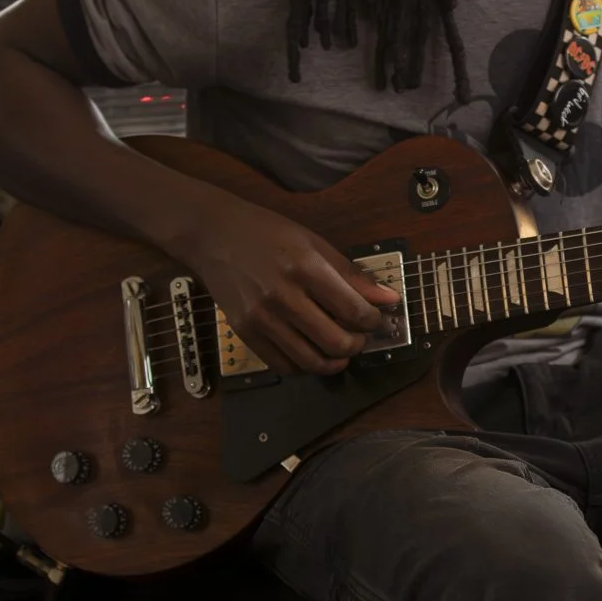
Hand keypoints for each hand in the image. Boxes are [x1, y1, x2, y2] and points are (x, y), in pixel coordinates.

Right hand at [185, 194, 400, 375]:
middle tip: (359, 339)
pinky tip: (312, 353)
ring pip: (310, 361)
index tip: (377, 320)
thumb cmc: (267, 233)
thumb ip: (351, 274)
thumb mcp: (314, 243)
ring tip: (340, 352)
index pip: (352, 310)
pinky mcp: (244, 332)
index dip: (373, 321)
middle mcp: (283, 296)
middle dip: (357, 346)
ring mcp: (261, 318)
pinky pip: (282, 366)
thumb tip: (388, 298)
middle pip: (335, 342)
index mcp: (305, 267)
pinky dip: (304, 367)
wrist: (213, 235)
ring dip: (334, 363)